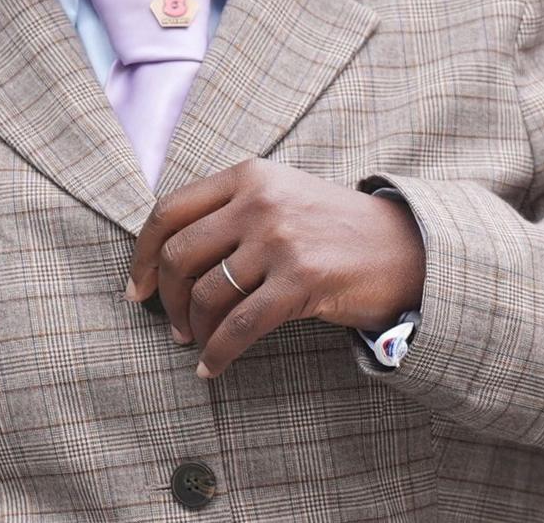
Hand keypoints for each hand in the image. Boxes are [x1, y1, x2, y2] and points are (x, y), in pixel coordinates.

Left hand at [124, 159, 423, 378]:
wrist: (406, 247)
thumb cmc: (333, 229)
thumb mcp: (280, 196)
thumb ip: (229, 210)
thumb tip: (165, 255)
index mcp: (248, 176)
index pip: (168, 211)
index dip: (142, 255)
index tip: (137, 289)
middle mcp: (260, 201)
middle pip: (180, 254)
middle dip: (168, 299)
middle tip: (172, 326)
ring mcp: (281, 239)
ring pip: (207, 293)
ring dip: (193, 329)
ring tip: (196, 344)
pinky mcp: (301, 280)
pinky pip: (240, 326)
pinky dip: (218, 354)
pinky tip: (212, 368)